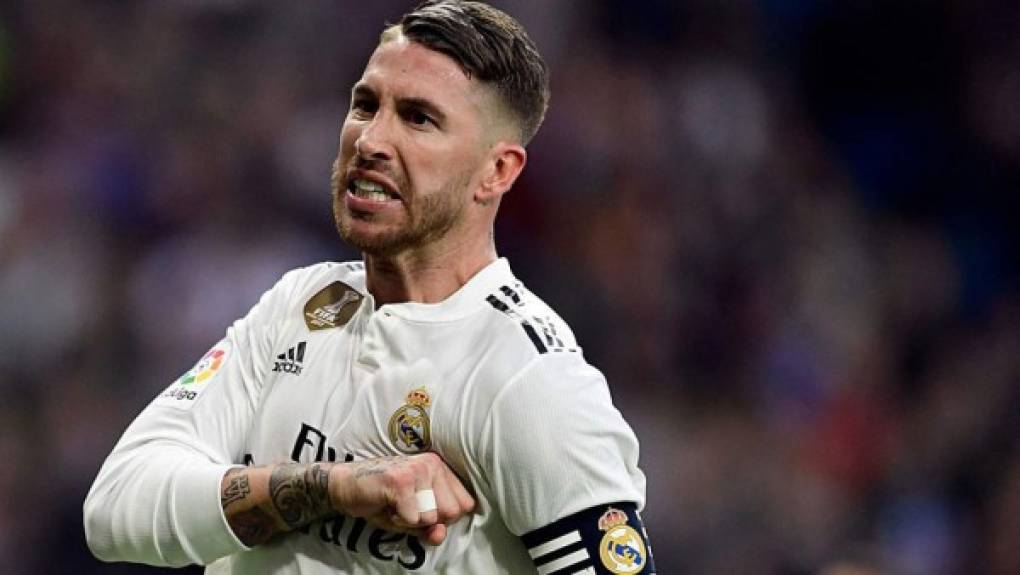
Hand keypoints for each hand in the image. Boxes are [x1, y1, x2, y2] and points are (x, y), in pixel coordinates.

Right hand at [329, 452, 474, 544]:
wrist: (345, 485)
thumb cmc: (382, 500)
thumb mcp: (413, 516)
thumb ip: (433, 527)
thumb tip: (440, 535)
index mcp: (440, 468)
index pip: (466, 504)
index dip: (445, 518)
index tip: (422, 510)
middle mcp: (433, 464)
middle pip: (452, 512)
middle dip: (429, 520)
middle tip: (406, 508)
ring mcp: (418, 470)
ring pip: (432, 517)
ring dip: (411, 521)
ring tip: (395, 505)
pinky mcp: (401, 481)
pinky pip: (412, 519)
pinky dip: (397, 520)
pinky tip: (386, 505)